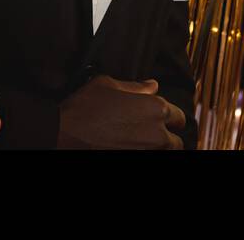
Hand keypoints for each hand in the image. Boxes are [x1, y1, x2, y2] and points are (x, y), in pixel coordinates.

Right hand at [55, 75, 184, 148]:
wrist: (66, 133)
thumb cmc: (85, 108)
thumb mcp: (108, 85)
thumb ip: (135, 86)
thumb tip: (152, 85)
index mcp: (155, 108)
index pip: (177, 116)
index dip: (169, 116)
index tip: (159, 118)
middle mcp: (158, 132)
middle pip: (177, 140)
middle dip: (167, 136)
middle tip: (148, 132)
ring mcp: (149, 150)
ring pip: (167, 152)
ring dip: (158, 147)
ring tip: (141, 141)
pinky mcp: (139, 159)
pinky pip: (151, 156)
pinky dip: (145, 151)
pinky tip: (131, 146)